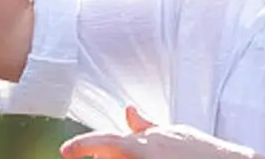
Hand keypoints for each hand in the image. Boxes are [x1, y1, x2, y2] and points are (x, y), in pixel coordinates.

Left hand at [58, 105, 256, 158]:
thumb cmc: (199, 153)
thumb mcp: (172, 135)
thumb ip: (145, 127)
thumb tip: (127, 111)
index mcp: (140, 146)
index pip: (102, 142)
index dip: (81, 146)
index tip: (64, 151)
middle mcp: (140, 158)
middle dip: (108, 158)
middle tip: (111, 155)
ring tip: (145, 155)